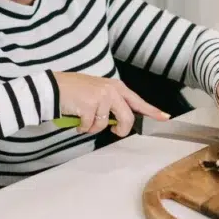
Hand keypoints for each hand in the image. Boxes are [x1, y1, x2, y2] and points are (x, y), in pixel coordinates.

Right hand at [53, 72, 169, 136]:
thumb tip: (120, 122)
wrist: (53, 87)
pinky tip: (77, 120)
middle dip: (121, 129)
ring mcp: (101, 97)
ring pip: (105, 124)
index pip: (138, 101)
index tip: (165, 117)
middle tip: (115, 131)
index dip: (152, 111)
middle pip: (127, 118)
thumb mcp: (98, 93)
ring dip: (93, 127)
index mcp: (116, 87)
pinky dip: (82, 127)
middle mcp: (111, 90)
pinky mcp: (90, 106)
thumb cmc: (74, 91)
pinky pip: (90, 126)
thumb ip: (112, 104)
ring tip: (84, 118)